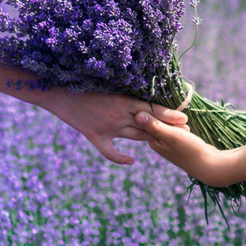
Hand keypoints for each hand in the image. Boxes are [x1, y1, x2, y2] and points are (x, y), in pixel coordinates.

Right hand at [35, 91, 183, 163]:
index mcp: (123, 100)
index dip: (170, 115)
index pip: (153, 109)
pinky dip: (121, 158)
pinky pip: (110, 152)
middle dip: (168, 128)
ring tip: (167, 142)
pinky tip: (131, 161)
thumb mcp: (108, 86)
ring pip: (135, 136)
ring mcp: (108, 127)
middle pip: (149, 124)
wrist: (59, 92)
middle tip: (186, 133)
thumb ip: (125, 93)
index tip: (185, 119)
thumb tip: (141, 93)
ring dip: (152, 139)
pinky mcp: (95, 136)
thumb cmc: (83, 85)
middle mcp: (119, 115)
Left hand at [134, 107, 241, 187]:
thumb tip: (136, 115)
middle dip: (165, 113)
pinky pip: (175, 127)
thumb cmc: (190, 150)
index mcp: (153, 141)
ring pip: (167, 123)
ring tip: (180, 112)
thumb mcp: (171, 136)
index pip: (148, 119)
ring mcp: (169, 143)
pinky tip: (184, 118)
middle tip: (174, 107)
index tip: (162, 101)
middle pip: (157, 121)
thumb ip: (154, 126)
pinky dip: (178, 122)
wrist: (209, 165)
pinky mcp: (179, 142)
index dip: (155, 109)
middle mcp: (158, 142)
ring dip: (173, 117)